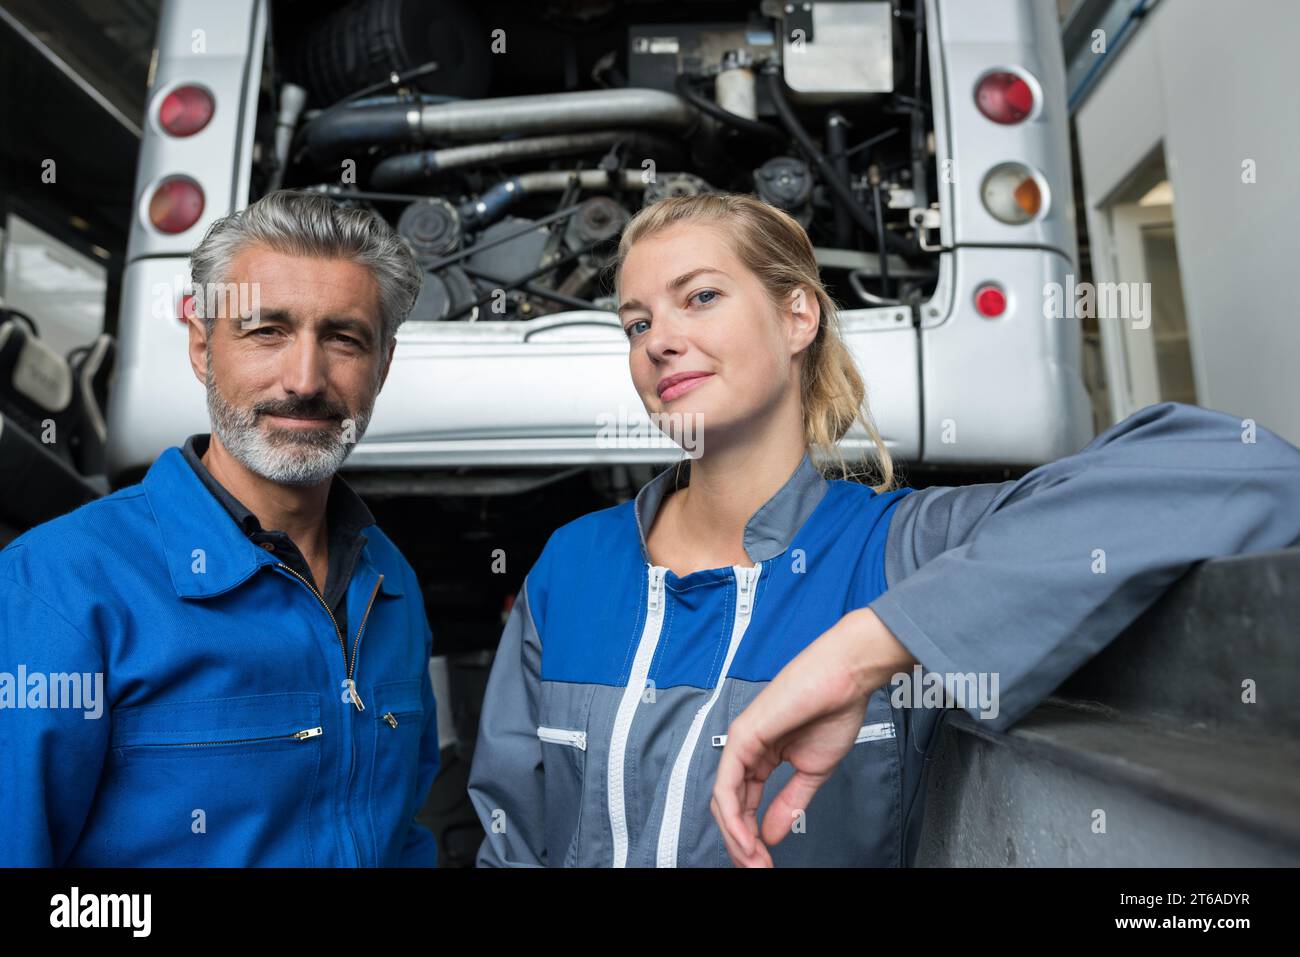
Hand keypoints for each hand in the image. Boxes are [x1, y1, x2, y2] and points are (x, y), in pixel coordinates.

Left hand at [709, 606, 915, 865]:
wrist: (846, 679)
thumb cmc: (834, 710)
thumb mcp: (812, 772)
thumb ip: (789, 804)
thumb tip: (770, 835)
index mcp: (761, 756)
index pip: (745, 804)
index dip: (752, 838)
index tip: (764, 863)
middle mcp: (745, 750)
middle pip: (730, 807)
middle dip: (740, 845)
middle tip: (756, 870)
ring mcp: (741, 742)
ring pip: (724, 801)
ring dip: (736, 838)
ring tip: (752, 862)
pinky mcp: (742, 737)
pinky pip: (728, 785)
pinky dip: (735, 817)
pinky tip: (746, 839)